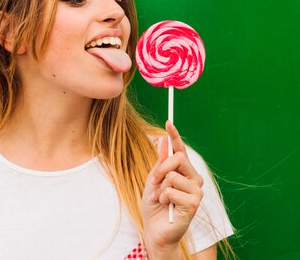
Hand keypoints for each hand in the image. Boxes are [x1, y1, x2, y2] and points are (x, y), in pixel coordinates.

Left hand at [142, 121, 203, 258]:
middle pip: (178, 158)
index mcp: (184, 171)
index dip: (175, 135)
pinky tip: (165, 206)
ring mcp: (196, 190)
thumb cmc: (155, 205)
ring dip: (160, 187)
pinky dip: (162, 197)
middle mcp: (194, 178)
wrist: (154, 228)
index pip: (181, 150)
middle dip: (160, 168)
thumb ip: (160, 162)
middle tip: (154, 182)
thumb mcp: (154, 180)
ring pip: (172, 175)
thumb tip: (162, 140)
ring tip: (160, 198)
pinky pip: (171, 190)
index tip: (168, 122)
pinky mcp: (194, 203)